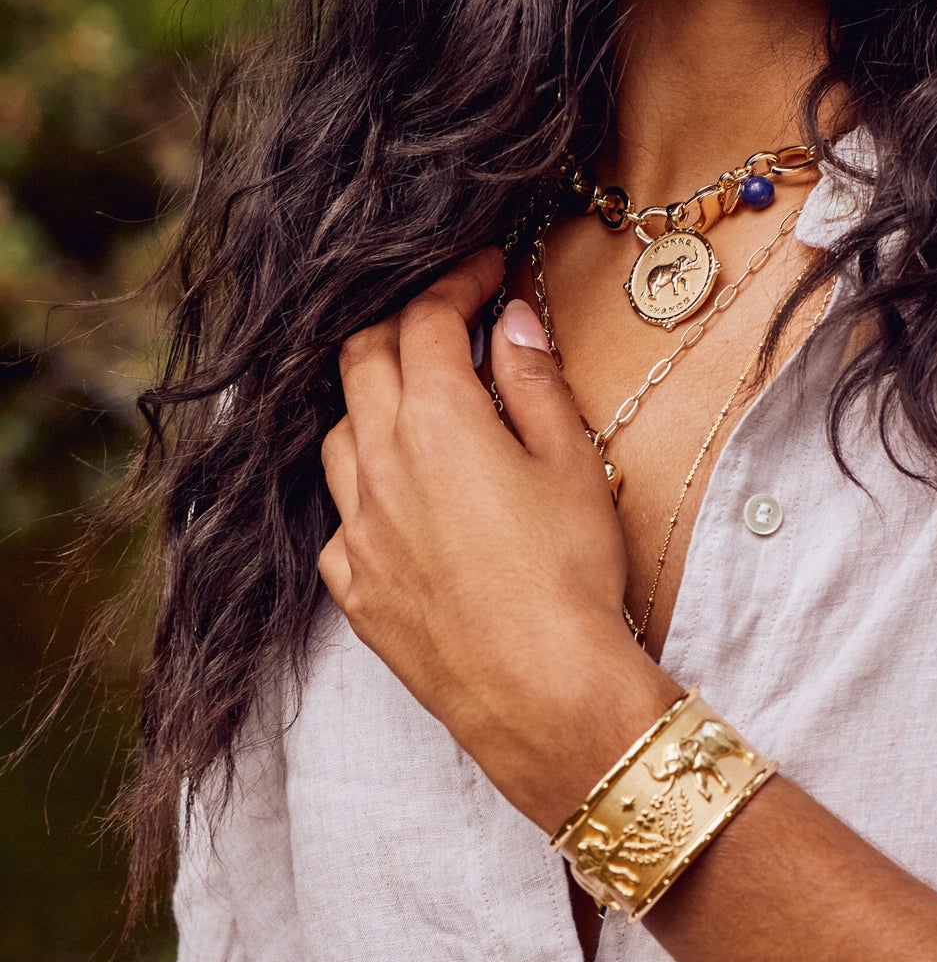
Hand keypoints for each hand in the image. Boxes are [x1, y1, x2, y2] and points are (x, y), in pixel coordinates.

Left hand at [318, 249, 678, 830]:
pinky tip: (400, 500)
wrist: (544, 693)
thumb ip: (534, 382)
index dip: (455, 282)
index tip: (483, 268)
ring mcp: (357, 530)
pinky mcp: (355, 588)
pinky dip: (364, 485)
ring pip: (339, 433)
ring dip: (373, 400)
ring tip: (421, 404)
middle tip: (451, 322)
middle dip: (404, 325)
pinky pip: (339, 516)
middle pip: (363, 360)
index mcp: (436, 420)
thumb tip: (512, 323)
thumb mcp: (572, 464)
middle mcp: (378, 465)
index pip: (427, 320)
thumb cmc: (570, 576)